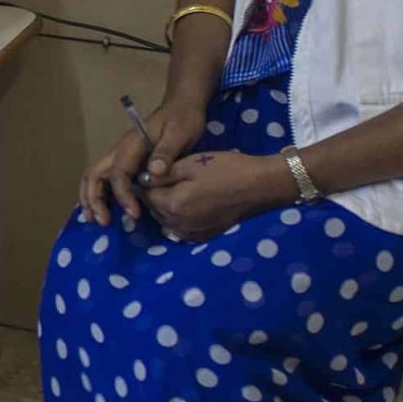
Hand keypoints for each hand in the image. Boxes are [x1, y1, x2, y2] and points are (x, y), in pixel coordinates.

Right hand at [79, 100, 205, 227]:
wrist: (181, 107)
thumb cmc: (182, 120)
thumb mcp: (180, 133)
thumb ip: (166, 152)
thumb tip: (154, 172)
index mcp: (132, 146)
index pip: (119, 174)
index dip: (123, 195)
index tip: (134, 214)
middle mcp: (120, 152)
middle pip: (94, 175)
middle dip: (94, 199)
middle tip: (102, 222)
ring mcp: (120, 157)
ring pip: (94, 178)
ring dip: (91, 199)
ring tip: (95, 220)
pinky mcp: (125, 162)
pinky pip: (105, 180)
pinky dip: (99, 195)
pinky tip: (104, 210)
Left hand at [137, 150, 294, 243]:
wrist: (260, 186)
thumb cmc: (225, 169)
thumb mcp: (190, 165)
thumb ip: (162, 174)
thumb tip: (142, 180)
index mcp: (172, 205)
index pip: (145, 195)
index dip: (147, 182)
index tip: (154, 172)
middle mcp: (178, 225)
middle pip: (154, 210)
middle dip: (155, 196)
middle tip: (169, 179)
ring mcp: (192, 234)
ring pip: (166, 221)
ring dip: (166, 208)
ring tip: (181, 190)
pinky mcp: (204, 237)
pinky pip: (181, 230)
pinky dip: (180, 219)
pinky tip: (191, 206)